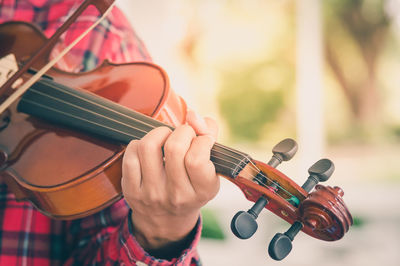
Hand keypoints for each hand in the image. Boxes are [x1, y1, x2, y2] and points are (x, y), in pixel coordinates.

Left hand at [121, 110, 218, 255]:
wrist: (167, 220)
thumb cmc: (192, 186)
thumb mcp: (210, 168)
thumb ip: (209, 135)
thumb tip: (193, 115)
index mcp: (201, 191)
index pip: (197, 158)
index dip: (201, 139)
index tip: (202, 139)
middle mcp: (176, 195)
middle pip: (174, 148)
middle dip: (182, 130)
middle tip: (185, 134)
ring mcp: (151, 194)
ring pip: (148, 147)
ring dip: (160, 133)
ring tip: (166, 137)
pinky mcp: (131, 190)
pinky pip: (130, 155)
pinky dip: (140, 143)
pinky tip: (149, 149)